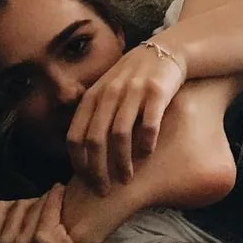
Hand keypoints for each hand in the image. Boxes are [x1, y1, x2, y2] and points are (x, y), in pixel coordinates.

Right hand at [0, 184, 95, 242]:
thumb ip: (7, 242)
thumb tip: (8, 208)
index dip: (17, 205)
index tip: (32, 208)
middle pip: (18, 205)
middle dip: (33, 202)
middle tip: (48, 206)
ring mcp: (23, 242)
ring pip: (34, 203)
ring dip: (46, 200)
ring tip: (58, 202)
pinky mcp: (45, 238)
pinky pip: (50, 204)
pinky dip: (56, 194)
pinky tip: (62, 192)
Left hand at [67, 40, 185, 194]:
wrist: (167, 52)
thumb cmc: (135, 78)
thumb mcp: (107, 90)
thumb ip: (94, 115)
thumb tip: (81, 154)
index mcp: (93, 96)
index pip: (75, 136)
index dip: (78, 163)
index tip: (86, 182)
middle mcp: (110, 93)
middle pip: (95, 140)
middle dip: (97, 170)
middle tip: (104, 190)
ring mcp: (133, 92)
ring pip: (119, 135)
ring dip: (121, 162)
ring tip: (126, 178)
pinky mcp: (157, 91)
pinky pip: (149, 124)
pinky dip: (146, 143)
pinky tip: (148, 154)